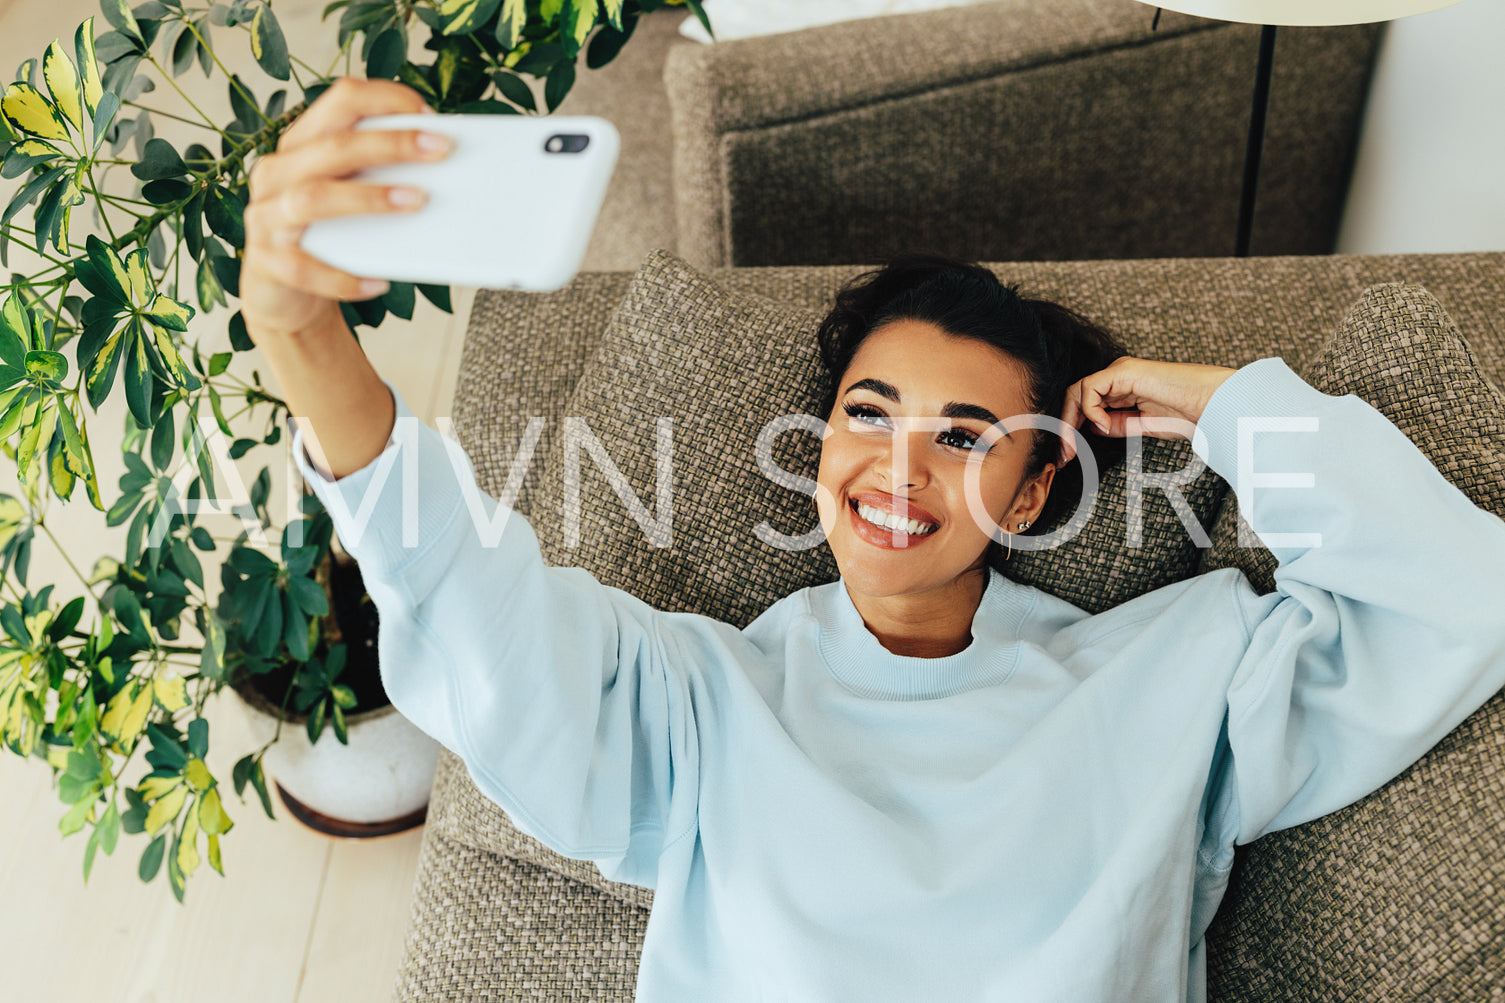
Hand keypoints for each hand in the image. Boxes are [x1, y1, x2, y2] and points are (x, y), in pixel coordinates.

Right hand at [241, 77, 451, 341]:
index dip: (385, 100)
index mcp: (301, 144)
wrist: (285, 296)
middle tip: (441, 149)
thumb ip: (379, 174)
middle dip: (391, 144)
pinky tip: (378, 284)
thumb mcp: (351, 195)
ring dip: (368, 198)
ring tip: (417, 202)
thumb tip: (443, 164)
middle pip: (333, 146)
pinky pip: (305, 269)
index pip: (340, 100)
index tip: (429, 114)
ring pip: (313, 198)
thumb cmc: (330, 237)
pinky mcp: (267, 262)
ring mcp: (266, 216)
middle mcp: (278, 172)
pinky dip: (343, 277)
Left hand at [1056, 356, 1237, 465]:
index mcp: (1123, 389)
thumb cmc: (1188, 415)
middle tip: (1062, 457)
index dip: (1071, 430)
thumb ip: (1118, 425)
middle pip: (1075, 398)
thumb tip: (1094, 429)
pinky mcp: (1124, 371)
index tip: (1066, 457)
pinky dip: (1090, 410)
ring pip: (1077, 392)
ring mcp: (1120, 372)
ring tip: (1074, 447)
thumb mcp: (1143, 426)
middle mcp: (1118, 378)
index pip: (1083, 406)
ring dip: (1069, 423)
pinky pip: (1091, 388)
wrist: (1213, 406)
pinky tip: (1103, 426)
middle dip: (1064, 429)